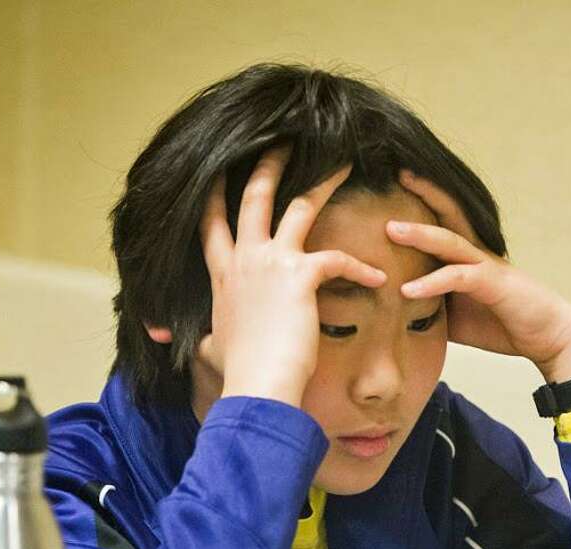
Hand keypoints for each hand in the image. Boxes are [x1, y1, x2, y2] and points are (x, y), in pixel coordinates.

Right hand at [196, 149, 386, 404]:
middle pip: (254, 194)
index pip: (212, 222)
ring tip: (344, 163)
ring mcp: (270, 262)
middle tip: (284, 140)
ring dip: (324, 181)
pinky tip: (380, 280)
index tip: (220, 170)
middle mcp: (243, 258)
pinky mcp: (300, 275)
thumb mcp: (211, 349)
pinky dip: (362, 268)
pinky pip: (338, 258)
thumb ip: (206, 338)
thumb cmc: (240, 374)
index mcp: (222, 274)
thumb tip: (190, 344)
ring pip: (299, 205)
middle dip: (269, 162)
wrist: (257, 386)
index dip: (215, 194)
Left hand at [388, 170, 570, 383]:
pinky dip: (431, 284)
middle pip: (448, 215)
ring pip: (450, 241)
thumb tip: (398, 313)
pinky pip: (458, 278)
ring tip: (391, 230)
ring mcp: (487, 265)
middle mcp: (477, 254)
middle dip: (423, 192)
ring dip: (420, 235)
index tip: (394, 184)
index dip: (421, 201)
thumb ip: (432, 308)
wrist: (550, 336)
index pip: (442, 221)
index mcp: (468, 257)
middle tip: (396, 173)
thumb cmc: (504, 324)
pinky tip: (407, 291)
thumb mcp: (458, 317)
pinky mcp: (494, 284)